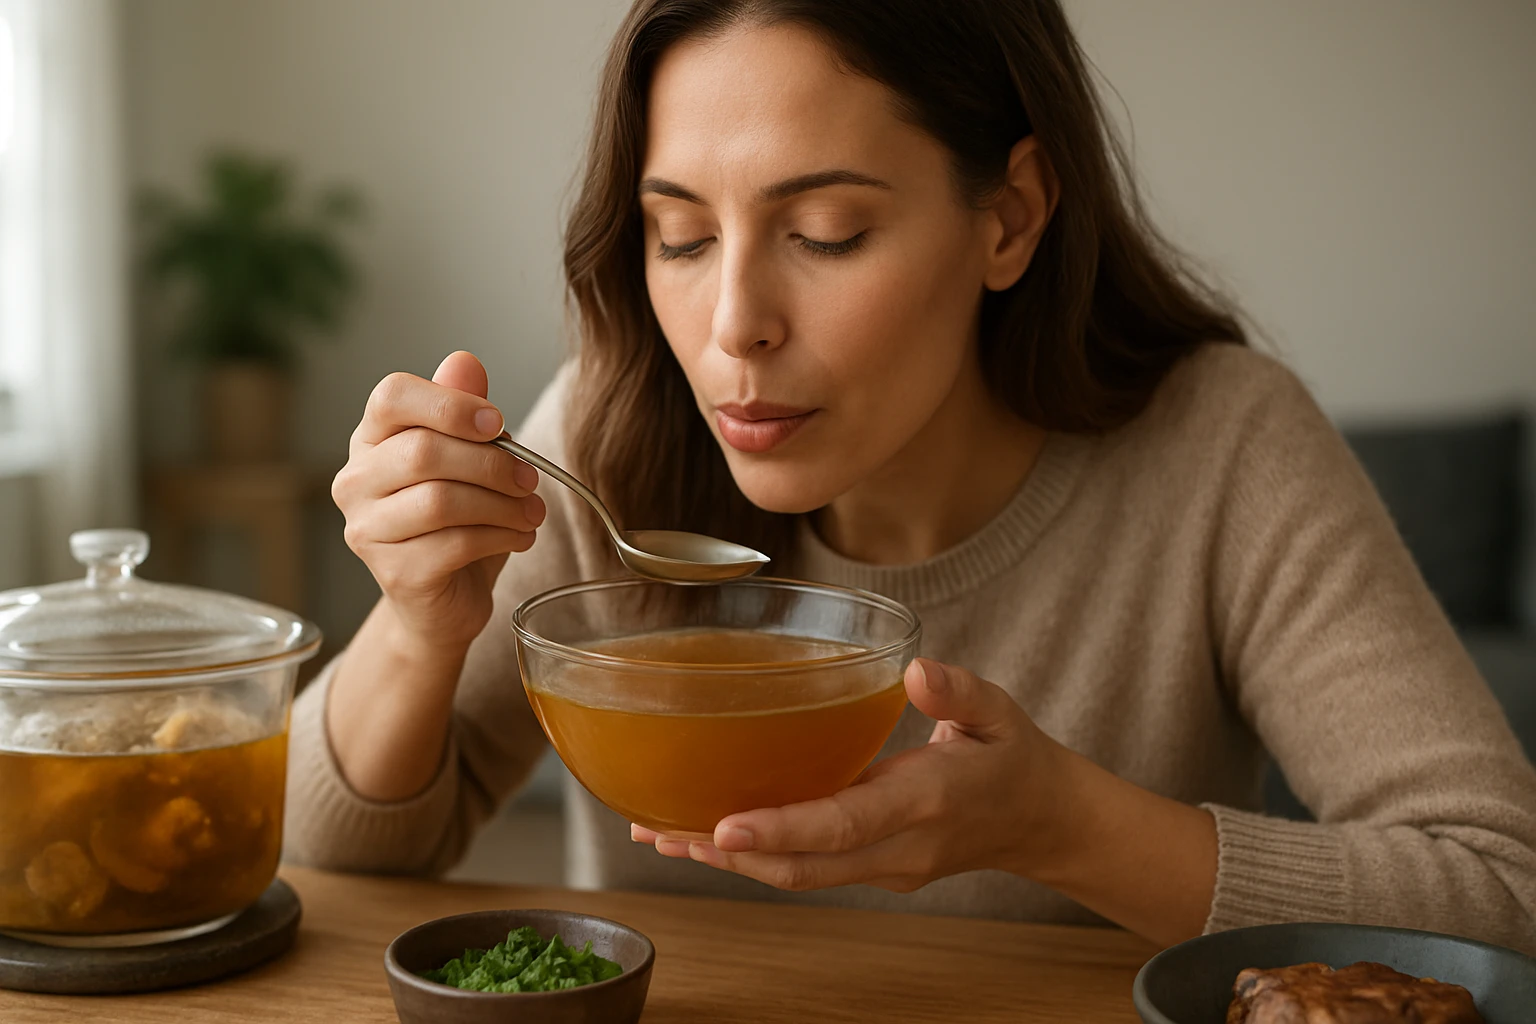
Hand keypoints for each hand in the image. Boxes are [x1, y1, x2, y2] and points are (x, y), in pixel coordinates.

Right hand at [331, 351, 544, 653]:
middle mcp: (356, 481)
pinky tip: (520, 537)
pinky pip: (455, 544)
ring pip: (441, 501)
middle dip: (493, 463)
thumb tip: (464, 362)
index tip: (497, 424)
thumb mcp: (468, 459)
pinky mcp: (393, 573)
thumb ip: (463, 411)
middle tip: (531, 479)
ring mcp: (367, 530)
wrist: (443, 602)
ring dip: (503, 504)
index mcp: (371, 440)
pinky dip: (501, 537)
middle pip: (424, 451)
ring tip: (532, 512)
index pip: (392, 397)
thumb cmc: (457, 523)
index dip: (450, 404)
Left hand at [632, 657, 1074, 892]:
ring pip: (796, 875)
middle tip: (659, 831)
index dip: (781, 828)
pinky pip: (806, 869)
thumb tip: (918, 669)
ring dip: (728, 859)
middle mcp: (898, 846)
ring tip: (660, 835)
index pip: (845, 824)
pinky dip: (754, 855)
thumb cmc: (1014, 758)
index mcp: (927, 802)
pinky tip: (707, 834)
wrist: (1045, 822)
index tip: (722, 825)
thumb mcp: (1001, 712)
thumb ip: (960, 691)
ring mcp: (884, 867)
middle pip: (801, 866)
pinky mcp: (871, 868)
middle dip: (726, 853)